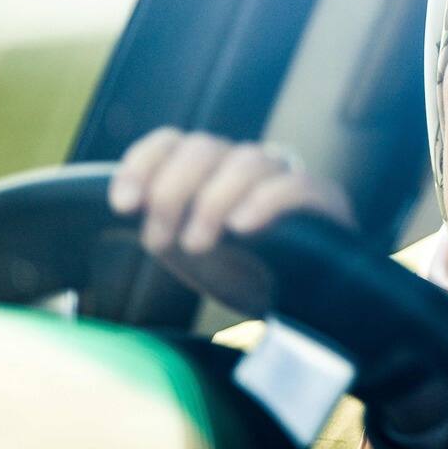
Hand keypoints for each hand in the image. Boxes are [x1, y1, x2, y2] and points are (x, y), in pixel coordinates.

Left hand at [107, 127, 355, 255]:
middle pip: (203, 147)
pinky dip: (265, 202)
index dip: (143, 163)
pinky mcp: (325, 199)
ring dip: (212, 201)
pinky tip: (242, 227)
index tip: (122, 204)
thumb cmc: (239, 274)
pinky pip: (295, 186)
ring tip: (197, 245)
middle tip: (160, 239)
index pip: (173, 141)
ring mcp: (287, 178)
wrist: (298, 307)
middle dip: (172, 191)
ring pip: (247, 162)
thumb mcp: (186, 250)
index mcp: (212, 169)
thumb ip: (159, 222)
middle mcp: (247, 164)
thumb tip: (128, 205)